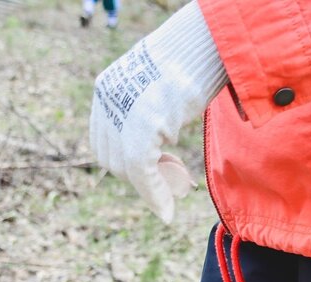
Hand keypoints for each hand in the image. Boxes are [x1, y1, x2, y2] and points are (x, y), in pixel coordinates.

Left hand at [89, 1, 226, 222]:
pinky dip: (154, 195)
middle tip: (173, 175)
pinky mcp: (141, 127)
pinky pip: (141, 173)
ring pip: (126, 168)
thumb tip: (160, 133)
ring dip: (151, 183)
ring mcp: (122, 113)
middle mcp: (108, 100)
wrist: (206, 40)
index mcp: (108, 87)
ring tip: (178, 179)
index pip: (103, 141)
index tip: (155, 165)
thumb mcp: (159, 83)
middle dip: (139, 174)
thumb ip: (147, 108)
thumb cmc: (194, 57)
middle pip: (111, 158)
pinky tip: (166, 212)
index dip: (124, 162)